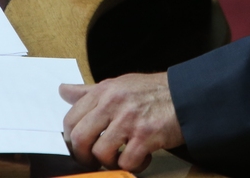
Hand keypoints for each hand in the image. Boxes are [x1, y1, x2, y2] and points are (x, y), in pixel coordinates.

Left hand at [60, 73, 183, 171]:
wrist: (186, 95)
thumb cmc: (153, 92)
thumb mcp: (118, 85)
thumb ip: (89, 91)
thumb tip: (63, 91)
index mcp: (104, 91)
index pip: (70, 119)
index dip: (71, 139)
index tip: (80, 147)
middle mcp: (113, 103)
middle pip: (79, 138)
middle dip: (84, 156)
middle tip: (95, 160)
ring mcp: (129, 119)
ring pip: (100, 153)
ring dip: (110, 162)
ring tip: (122, 157)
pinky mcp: (146, 136)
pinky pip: (127, 162)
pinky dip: (133, 165)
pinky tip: (142, 157)